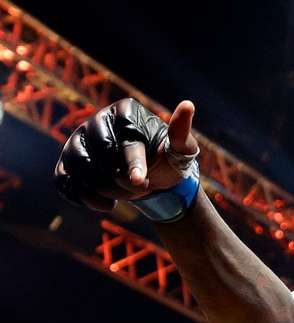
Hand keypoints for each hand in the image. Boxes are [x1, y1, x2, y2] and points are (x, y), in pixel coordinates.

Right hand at [53, 98, 199, 211]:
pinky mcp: (68, 160)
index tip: (140, 181)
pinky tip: (107, 204)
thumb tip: (188, 105)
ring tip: (125, 194)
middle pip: (100, 154)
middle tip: (141, 186)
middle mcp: (97, 121)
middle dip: (122, 179)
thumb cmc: (166, 161)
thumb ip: (181, 133)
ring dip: (104, 189)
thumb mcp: (180, 150)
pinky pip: (64, 181)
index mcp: (125, 113)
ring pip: (79, 167)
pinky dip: (84, 197)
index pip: (123, 139)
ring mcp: (79, 140)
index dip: (133, 164)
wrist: (150, 178)